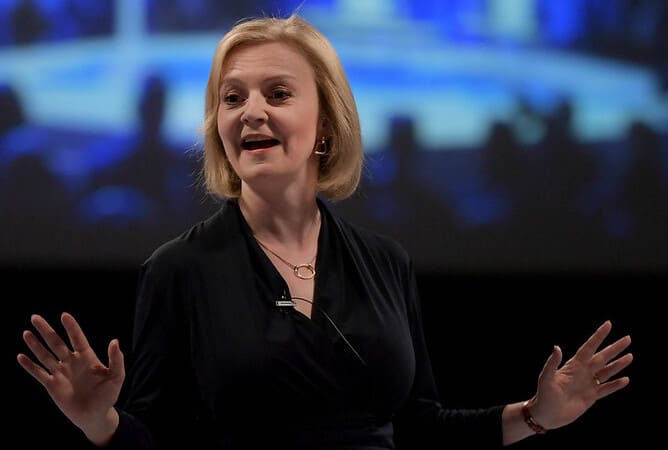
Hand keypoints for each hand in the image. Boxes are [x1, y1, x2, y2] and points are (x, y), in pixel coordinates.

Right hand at [17, 313, 124, 437]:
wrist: (95, 416)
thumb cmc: (108, 395)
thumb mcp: (116, 376)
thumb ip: (116, 359)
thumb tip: (114, 341)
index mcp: (87, 357)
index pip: (77, 338)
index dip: (71, 327)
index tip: (64, 315)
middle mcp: (72, 362)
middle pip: (56, 343)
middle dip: (46, 330)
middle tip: (35, 317)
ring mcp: (61, 373)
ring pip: (45, 355)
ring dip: (35, 345)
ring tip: (26, 333)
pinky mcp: (52, 385)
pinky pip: (39, 373)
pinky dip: (29, 366)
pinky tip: (21, 357)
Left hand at [528, 320, 631, 429]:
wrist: (547, 414)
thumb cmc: (544, 395)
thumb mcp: (546, 378)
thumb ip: (552, 363)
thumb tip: (557, 347)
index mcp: (573, 365)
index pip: (589, 347)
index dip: (598, 336)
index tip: (608, 324)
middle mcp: (583, 372)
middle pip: (602, 357)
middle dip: (614, 348)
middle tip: (628, 338)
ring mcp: (588, 384)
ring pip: (607, 372)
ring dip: (618, 364)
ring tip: (630, 356)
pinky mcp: (591, 396)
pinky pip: (606, 389)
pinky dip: (616, 385)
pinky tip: (625, 379)